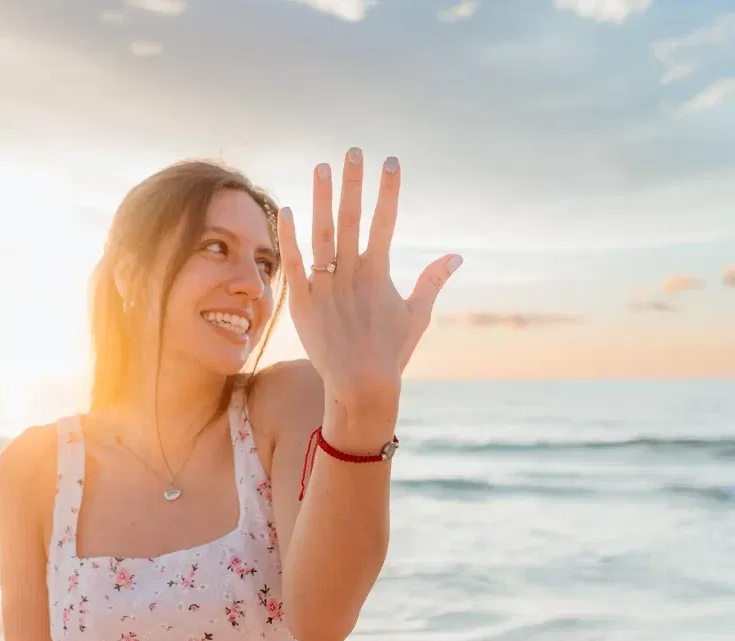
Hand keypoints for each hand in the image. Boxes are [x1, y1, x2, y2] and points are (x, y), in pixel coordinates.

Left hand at [276, 148, 461, 421]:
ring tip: (321, 167)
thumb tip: (455, 256)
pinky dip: (290, 237)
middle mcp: (353, 275)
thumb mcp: (416, 316)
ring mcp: (327, 287)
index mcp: (379, 274)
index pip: (385, 222)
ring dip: (322, 199)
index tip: (390, 161)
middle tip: (353, 151)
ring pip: (322, 234)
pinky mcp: (303, 303)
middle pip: (353, 220)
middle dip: (354, 184)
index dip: (388, 191)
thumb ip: (432, 282)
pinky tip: (286, 209)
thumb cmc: (390, 353)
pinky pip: (294, 264)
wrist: (360, 387)